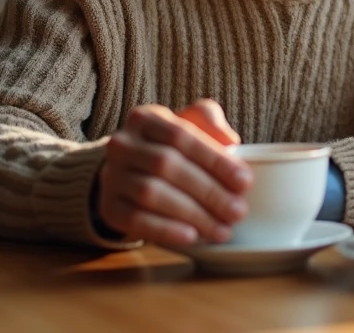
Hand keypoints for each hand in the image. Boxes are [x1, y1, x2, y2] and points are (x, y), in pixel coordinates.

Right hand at [95, 99, 252, 247]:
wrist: (130, 170)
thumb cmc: (172, 146)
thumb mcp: (190, 123)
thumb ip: (209, 120)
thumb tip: (230, 139)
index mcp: (145, 118)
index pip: (182, 136)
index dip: (215, 160)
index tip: (245, 182)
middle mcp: (122, 144)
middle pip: (167, 166)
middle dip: (208, 191)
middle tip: (238, 211)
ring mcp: (111, 176)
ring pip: (151, 194)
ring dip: (192, 214)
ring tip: (222, 229)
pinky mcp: (108, 207)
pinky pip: (135, 220)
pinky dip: (165, 230)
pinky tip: (192, 236)